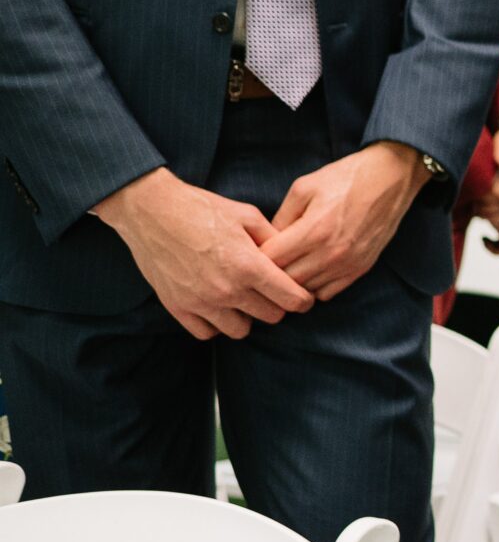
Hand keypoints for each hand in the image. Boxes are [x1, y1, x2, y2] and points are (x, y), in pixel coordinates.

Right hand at [94, 168, 314, 338]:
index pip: (291, 300)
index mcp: (249, 266)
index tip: (303, 296)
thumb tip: (295, 256)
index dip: (303, 300)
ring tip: (243, 299)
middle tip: (271, 292)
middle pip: (271, 317)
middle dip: (277, 305)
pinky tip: (218, 306)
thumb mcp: (248, 215)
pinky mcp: (177, 307)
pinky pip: (207, 333)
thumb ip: (275, 240)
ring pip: (240, 331)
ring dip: (246, 317)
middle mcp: (227, 289)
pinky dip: (216, 324)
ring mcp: (201, 302)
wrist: (152, 210)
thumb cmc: (202, 208)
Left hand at [262, 142, 429, 300]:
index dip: (256, 257)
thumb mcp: (303, 187)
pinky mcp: (361, 268)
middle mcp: (331, 253)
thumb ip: (281, 217)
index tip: (253, 250)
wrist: (390, 178)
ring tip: (287, 267)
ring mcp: (348, 264)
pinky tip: (310, 270)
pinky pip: (328, 293)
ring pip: (306, 291)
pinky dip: (314, 287)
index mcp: (314, 230)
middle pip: (286, 280)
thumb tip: (268, 242)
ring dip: (293, 282)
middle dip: (272, 273)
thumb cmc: (345, 178)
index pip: (271, 261)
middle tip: (265, 262)